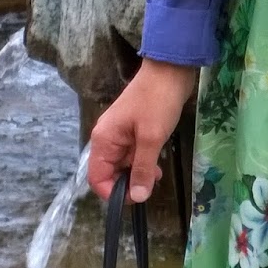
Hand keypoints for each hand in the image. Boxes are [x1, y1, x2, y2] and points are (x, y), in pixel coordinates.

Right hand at [87, 59, 197, 203]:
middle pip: (109, 172)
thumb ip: (142, 169)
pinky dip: (143, 162)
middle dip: (128, 183)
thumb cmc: (157, 101)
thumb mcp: (151, 138)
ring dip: (138, 173)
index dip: (112, 193)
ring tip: (157, 175)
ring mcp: (121, 134)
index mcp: (103, 139)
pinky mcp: (135, 130)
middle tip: (150, 185)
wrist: (170, 69)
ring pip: (123, 164)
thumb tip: (136, 198)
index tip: (135, 198)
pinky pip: (134, 154)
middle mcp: (107, 138)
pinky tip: (157, 166)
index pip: (97, 178)